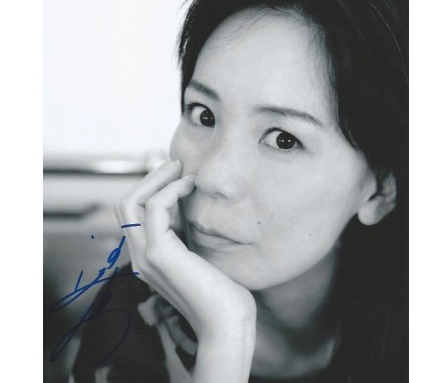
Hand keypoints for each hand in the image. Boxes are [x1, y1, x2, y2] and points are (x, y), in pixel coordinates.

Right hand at [114, 160, 256, 342]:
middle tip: (175, 164)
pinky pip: (154, 207)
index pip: (133, 213)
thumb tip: (190, 206)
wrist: (227, 323)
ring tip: (183, 169)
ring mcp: (146, 255)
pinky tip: (190, 185)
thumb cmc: (221, 291)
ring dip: (157, 178)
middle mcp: (140, 255)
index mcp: (148, 256)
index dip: (150, 188)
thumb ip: (187, 235)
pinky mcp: (159, 254)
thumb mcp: (199, 255)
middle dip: (149, 178)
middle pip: (125, 203)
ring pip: (131, 201)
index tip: (176, 173)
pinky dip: (170, 189)